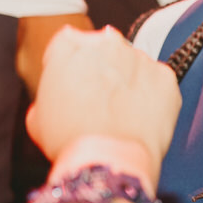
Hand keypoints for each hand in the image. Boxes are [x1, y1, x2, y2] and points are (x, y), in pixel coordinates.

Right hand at [27, 26, 180, 169]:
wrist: (109, 160)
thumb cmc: (69, 141)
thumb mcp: (37, 116)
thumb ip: (51, 91)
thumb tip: (61, 94)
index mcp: (69, 46)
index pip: (70, 44)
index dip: (72, 67)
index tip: (75, 84)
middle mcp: (106, 42)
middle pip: (105, 50)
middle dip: (104, 70)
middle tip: (101, 103)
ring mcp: (139, 57)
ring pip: (134, 65)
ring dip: (130, 82)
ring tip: (122, 115)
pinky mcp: (165, 75)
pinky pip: (158, 82)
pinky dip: (153, 96)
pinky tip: (142, 118)